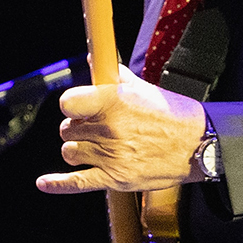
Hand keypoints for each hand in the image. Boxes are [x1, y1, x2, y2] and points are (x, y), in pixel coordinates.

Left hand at [35, 64, 205, 193]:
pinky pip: (77, 182)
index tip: (80, 108)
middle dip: (79, 128)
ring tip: (99, 147)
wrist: (199, 145)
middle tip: (98, 129)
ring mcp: (111, 155)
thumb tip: (93, 58)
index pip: (67, 103)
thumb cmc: (172, 114)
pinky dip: (57, 184)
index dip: (72, 106)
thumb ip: (113, 76)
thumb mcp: (143, 88)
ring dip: (79, 150)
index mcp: (112, 101)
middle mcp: (109, 128)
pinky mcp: (116, 178)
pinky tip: (43, 183)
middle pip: (67, 129)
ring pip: (70, 152)